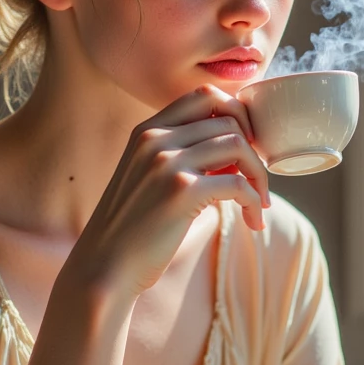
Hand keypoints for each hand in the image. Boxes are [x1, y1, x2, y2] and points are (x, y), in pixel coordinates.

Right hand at [66, 84, 269, 299]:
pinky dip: (255, 201)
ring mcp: (167, 163)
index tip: (246, 147)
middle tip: (258, 178)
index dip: (237, 115)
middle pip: (229, 118)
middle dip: (254, 147)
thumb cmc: (131, 230)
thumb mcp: (148, 178)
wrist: (104, 268)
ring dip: (259, 175)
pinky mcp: (182, 192)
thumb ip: (181, 157)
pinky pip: (239, 184)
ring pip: (238, 145)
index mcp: (147, 130)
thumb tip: (235, 153)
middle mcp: (156, 139)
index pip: (205, 96)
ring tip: (259, 201)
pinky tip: (253, 220)